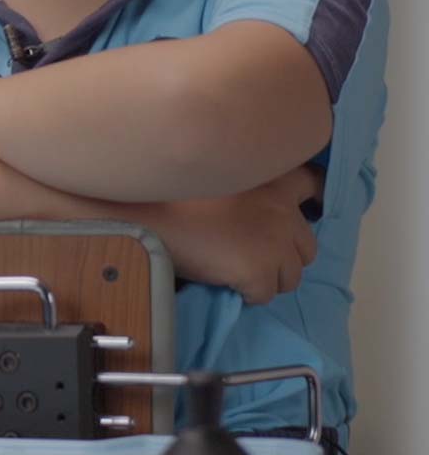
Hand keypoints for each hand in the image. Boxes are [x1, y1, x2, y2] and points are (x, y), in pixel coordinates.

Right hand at [142, 165, 323, 304]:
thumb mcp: (222, 174)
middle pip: (308, 246)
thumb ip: (250, 185)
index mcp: (272, 178)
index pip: (313, 182)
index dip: (315, 197)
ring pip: (291, 277)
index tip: (312, 205)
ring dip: (269, 277)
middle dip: (287, 255)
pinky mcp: (261, 272)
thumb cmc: (176, 191)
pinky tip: (224, 278)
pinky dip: (247, 293)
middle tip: (256, 253)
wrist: (153, 215)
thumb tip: (259, 213)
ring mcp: (275, 242)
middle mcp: (283, 208)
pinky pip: (264, 295)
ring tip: (236, 268)